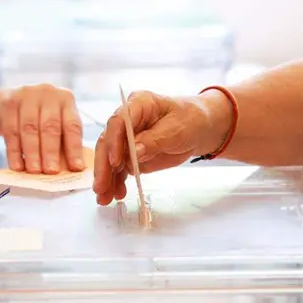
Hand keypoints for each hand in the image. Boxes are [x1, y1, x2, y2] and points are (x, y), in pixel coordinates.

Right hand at [0, 84, 84, 174]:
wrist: (5, 104)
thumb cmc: (38, 119)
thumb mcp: (54, 123)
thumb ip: (63, 142)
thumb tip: (72, 169)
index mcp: (65, 99)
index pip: (72, 125)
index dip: (74, 148)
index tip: (75, 168)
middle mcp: (47, 93)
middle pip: (50, 126)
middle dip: (50, 152)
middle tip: (51, 171)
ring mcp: (26, 95)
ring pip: (29, 129)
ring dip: (32, 153)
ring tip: (34, 171)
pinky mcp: (8, 103)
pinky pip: (11, 131)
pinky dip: (15, 152)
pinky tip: (17, 166)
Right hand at [92, 90, 231, 205]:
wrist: (201, 128)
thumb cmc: (191, 120)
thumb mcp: (177, 129)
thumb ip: (154, 141)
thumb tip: (133, 153)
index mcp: (138, 103)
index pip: (118, 121)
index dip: (114, 142)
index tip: (115, 162)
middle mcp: (128, 120)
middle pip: (108, 142)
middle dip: (104, 166)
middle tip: (101, 187)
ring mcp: (128, 138)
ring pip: (110, 158)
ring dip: (107, 178)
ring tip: (106, 198)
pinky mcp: (132, 154)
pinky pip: (120, 169)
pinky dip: (117, 182)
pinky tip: (118, 194)